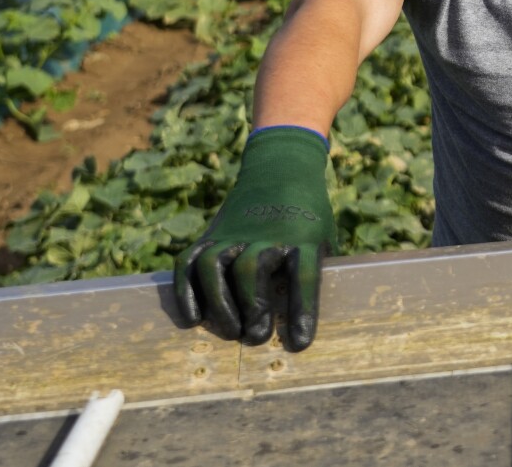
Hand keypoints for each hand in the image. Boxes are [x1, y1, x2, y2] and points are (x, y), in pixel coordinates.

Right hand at [173, 126, 336, 350]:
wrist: (283, 168)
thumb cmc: (310, 216)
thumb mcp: (325, 237)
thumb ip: (317, 270)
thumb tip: (309, 322)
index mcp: (304, 236)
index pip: (305, 275)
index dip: (302, 310)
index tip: (299, 343)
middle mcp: (265, 234)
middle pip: (252, 268)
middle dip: (252, 306)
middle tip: (256, 337)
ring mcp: (234, 233)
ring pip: (215, 266)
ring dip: (219, 303)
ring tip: (230, 333)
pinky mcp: (211, 234)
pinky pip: (190, 262)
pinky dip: (186, 291)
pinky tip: (192, 320)